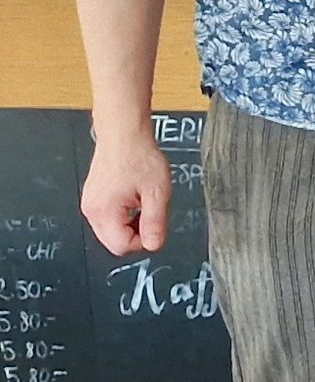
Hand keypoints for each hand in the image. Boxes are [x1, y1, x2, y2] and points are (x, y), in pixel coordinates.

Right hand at [80, 126, 172, 254]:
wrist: (124, 135)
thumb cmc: (138, 157)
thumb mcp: (156, 192)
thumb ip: (155, 222)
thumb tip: (154, 245)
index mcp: (104, 211)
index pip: (121, 246)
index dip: (143, 241)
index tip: (155, 227)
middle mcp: (91, 210)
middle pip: (114, 242)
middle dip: (135, 235)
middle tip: (150, 214)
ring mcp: (90, 203)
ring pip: (111, 231)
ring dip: (130, 225)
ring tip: (142, 202)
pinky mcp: (93, 198)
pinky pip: (108, 218)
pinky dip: (123, 216)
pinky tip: (134, 200)